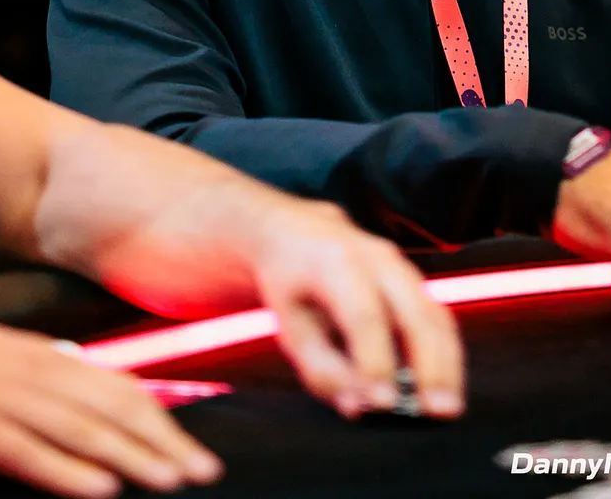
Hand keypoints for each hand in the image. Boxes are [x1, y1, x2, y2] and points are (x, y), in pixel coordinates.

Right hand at [0, 283, 222, 498]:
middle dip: (164, 443)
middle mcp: (38, 375)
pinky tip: (102, 490)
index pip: (119, 388)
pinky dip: (70, 475)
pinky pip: (32, 457)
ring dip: (134, 461)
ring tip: (172, 482)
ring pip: (86, 434)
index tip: (193, 441)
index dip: (160, 417)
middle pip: (116, 412)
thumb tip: (74, 380)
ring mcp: (9, 403)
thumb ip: (38, 371)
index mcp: (45, 357)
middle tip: (205, 470)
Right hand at [33, 121, 464, 420]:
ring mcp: (303, 236)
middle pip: (410, 294)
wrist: (161, 200)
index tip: (449, 404)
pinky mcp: (259, 246)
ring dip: (381, 352)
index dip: (443, 353)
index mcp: (355, 249)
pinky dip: (323, 353)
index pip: (420, 301)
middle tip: (441, 410)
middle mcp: (343, 236)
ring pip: (363, 296)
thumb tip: (369, 398)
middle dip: (431, 353)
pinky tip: (335, 390)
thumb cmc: (227, 260)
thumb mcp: (291, 301)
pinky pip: (300, 306)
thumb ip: (328, 338)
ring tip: (387, 402)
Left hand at [226, 189, 464, 420]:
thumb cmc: (291, 281)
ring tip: (450, 406)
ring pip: (435, 313)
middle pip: (413, 311)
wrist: (300, 230)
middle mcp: (376, 258)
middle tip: (438, 411)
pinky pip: (438, 316)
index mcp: (335, 263)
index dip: (376, 360)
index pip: (363, 315)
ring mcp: (400, 266)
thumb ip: (320, 367)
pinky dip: (447, 353)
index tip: (385, 403)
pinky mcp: (413, 280)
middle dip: (430, 363)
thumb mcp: (289, 323)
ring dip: (448, 362)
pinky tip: (447, 386)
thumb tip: (358, 404)